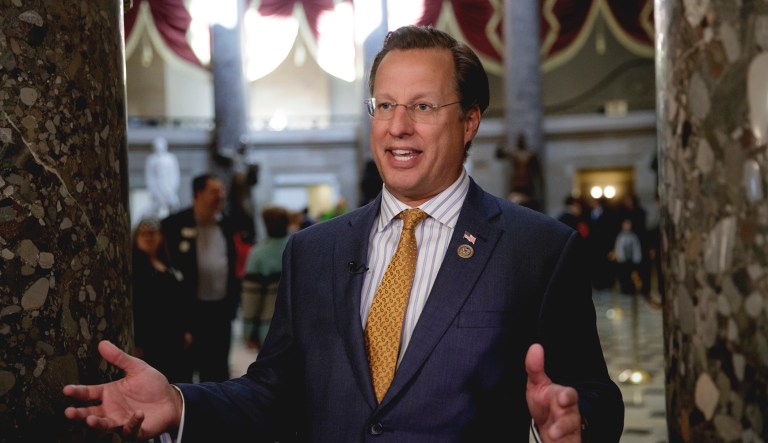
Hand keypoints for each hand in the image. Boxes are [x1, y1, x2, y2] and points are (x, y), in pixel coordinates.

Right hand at [63, 340, 182, 438]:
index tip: (66, 389)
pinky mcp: (135, 430)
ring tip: (90, 419)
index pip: (89, 393)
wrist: (171, 400)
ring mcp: (122, 420)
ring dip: (97, 423)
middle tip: (69, 412)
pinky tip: (138, 413)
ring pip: (105, 425)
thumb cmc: (152, 385)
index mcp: (109, 393)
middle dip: (79, 414)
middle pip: (90, 413)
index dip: (78, 392)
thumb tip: (103, 343)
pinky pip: (130, 429)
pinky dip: (133, 422)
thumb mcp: (137, 368)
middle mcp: (111, 409)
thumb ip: (119, 358)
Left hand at [525, 343, 581, 442]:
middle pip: (572, 414)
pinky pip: (567, 440)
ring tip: (553, 433)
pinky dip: (560, 440)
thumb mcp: (537, 385)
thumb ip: (535, 368)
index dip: (567, 396)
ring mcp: (569, 427)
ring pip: (570, 428)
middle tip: (562, 409)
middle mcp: (569, 412)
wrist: (549, 429)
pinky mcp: (567, 439)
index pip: (569, 395)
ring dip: (561, 429)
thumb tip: (535, 347)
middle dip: (567, 414)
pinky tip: (553, 439)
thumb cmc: (545, 405)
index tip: (563, 397)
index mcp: (563, 397)